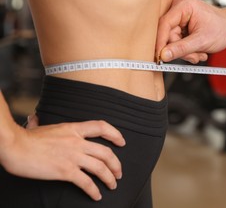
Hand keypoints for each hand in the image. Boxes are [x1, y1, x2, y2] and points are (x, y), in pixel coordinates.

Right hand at [1, 119, 125, 200]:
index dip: (115, 134)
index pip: (102, 127)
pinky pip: (86, 182)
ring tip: (112, 185)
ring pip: (100, 168)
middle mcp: (77, 141)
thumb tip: (35, 118)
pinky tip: (96, 196)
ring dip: (110, 178)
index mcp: (73, 129)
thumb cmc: (25, 138)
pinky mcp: (65, 171)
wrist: (15, 146)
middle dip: (116, 164)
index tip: (122, 141)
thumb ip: (41, 123)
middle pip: (106, 152)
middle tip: (119, 173)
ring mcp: (73, 156)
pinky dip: (94, 190)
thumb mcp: (40, 126)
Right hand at [156, 0, 225, 63]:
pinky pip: (177, 40)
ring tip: (199, 52)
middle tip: (194, 56)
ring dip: (185, 51)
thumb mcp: (202, 41)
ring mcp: (180, 16)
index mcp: (183, 6)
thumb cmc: (222, 28)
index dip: (161, 42)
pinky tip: (197, 49)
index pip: (164, 24)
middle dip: (181, 49)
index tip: (159, 57)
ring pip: (172, 40)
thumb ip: (181, 49)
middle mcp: (179, 8)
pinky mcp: (181, 24)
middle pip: (168, 35)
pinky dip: (186, 49)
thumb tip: (164, 55)